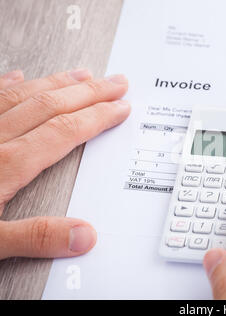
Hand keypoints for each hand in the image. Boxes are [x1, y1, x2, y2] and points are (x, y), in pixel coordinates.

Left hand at [0, 69, 129, 259]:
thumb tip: (83, 235)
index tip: (120, 108)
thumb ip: (35, 236)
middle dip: (89, 92)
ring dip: (58, 82)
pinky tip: (20, 77)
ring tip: (83, 73)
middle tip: (115, 82)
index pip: (64, 131)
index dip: (97, 117)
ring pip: (24, 94)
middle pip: (51, 105)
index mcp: (5, 166)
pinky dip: (8, 84)